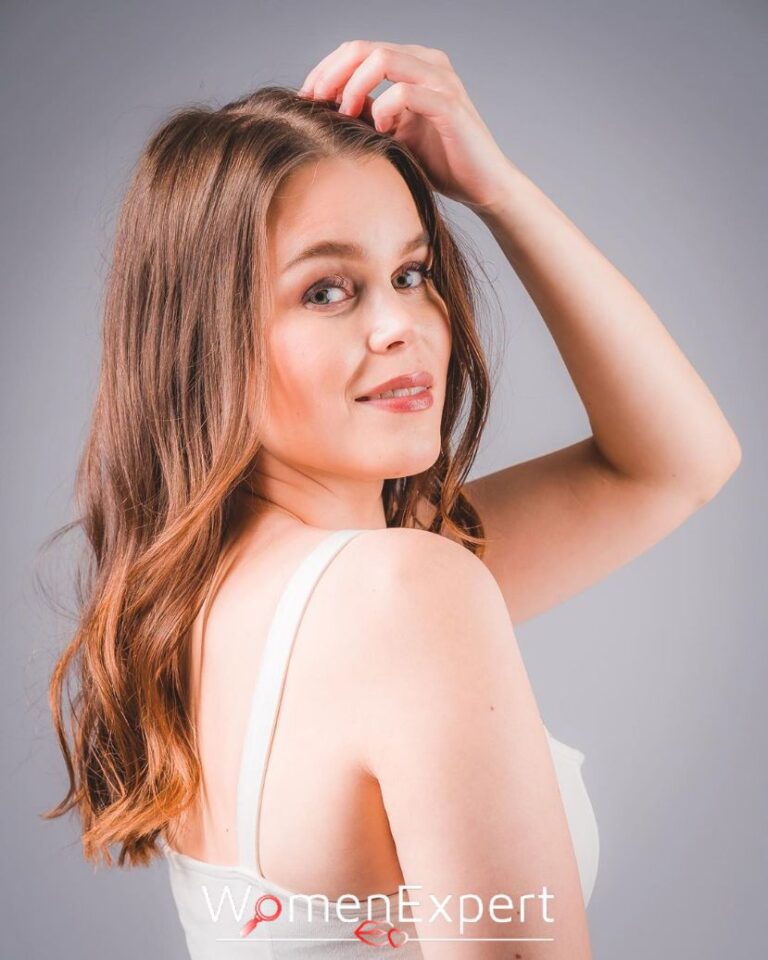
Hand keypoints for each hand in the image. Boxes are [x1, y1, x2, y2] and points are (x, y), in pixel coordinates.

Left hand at [298, 40, 513, 212]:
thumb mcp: (391, 134)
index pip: (357, 50)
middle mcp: (426, 62)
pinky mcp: (449, 104)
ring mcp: (440, 80)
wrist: (482, 185)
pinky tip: (380, 130)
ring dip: (353, 87)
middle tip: (315, 104)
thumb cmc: (439, 162)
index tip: (306, 100)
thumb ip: (366, 114)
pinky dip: (384, 108)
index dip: (325, 70)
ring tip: (344, 115)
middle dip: (331, 74)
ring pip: (382, 59)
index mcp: (411, 63)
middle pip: (363, 48)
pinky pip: (405, 92)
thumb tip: (325, 107)